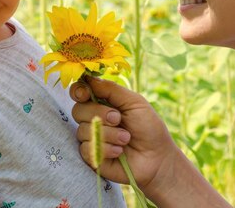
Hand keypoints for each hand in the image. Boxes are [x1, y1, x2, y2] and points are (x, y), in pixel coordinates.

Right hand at [70, 77, 178, 195]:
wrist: (156, 157)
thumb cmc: (148, 127)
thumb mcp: (133, 102)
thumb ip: (110, 89)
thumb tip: (87, 77)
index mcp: (103, 102)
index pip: (80, 92)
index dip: (78, 91)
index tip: (85, 94)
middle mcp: (94, 118)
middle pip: (78, 110)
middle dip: (99, 114)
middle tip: (118, 119)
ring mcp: (91, 138)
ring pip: (82, 130)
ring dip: (108, 134)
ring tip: (126, 139)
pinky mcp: (91, 157)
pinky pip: (86, 149)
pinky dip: (105, 149)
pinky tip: (119, 151)